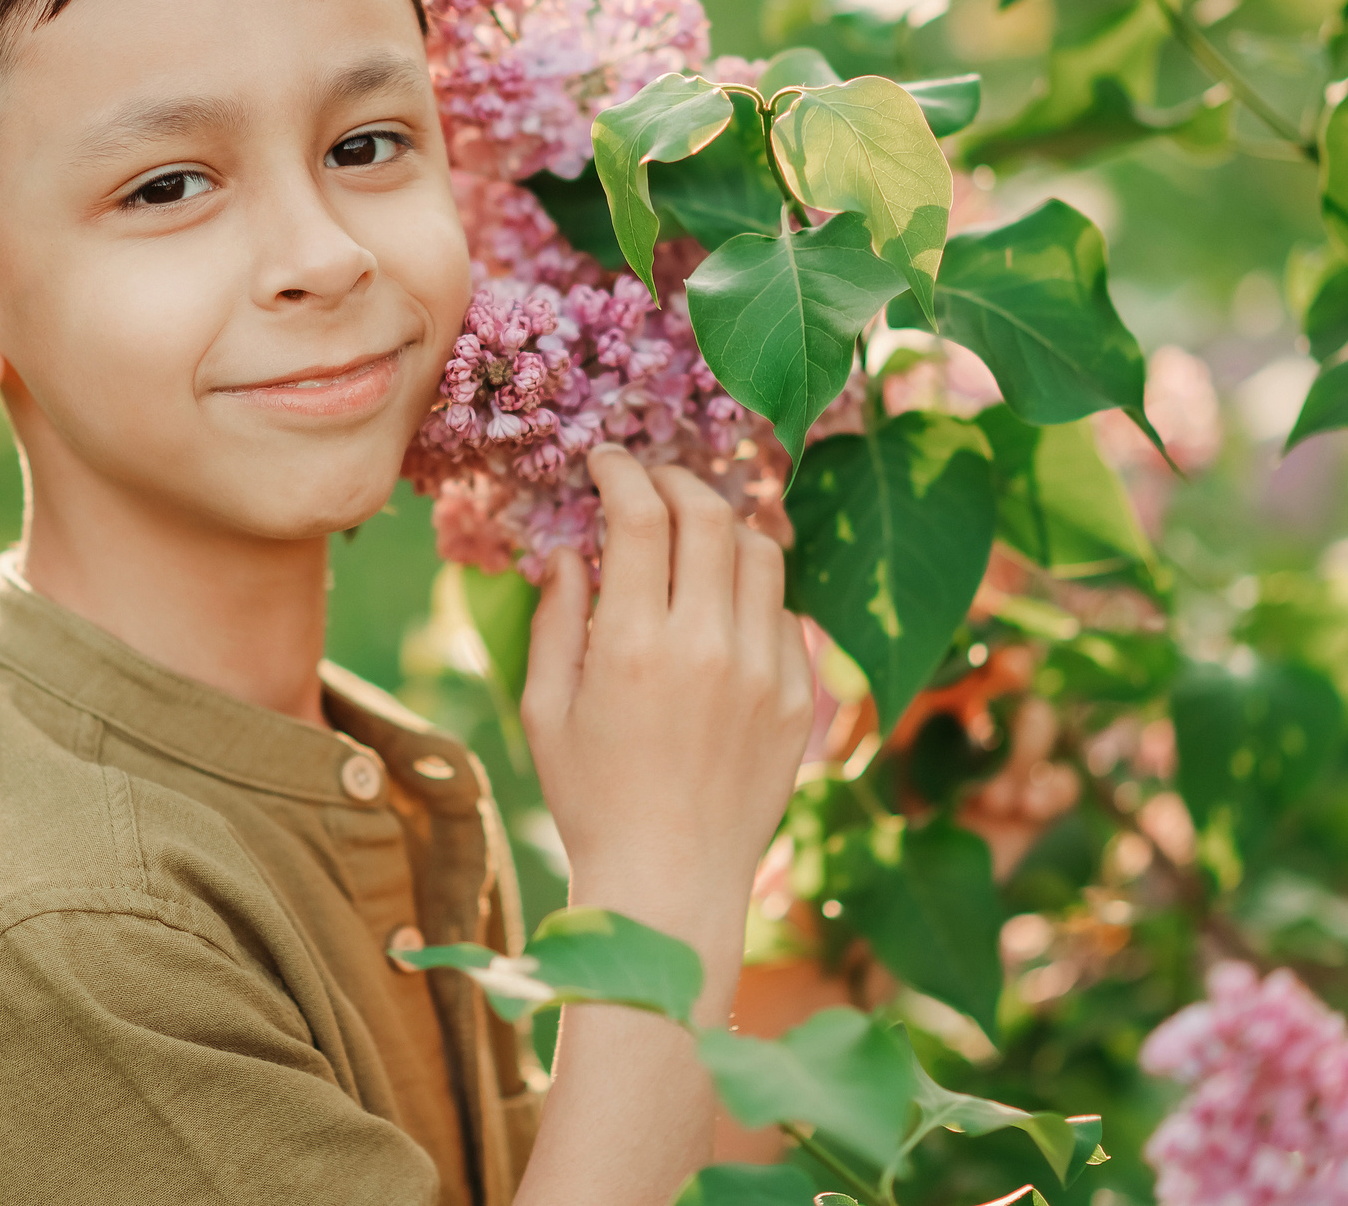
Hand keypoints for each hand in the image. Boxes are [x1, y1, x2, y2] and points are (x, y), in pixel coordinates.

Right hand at [521, 447, 813, 1019]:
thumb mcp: (547, 710)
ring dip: (724, 525)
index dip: (623, 472)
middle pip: (709, 514)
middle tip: (651, 484)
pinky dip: (752, 590)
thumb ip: (557, 619)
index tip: (606, 463)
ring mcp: (764, 671)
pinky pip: (785, 611)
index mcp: (634, 646)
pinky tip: (721, 607)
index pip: (642, 515)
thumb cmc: (592, 799)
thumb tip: (573, 549)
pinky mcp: (800, 699)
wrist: (670, 883)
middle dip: (675, 481)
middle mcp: (707, 647)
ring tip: (693, 534)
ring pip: (761, 551)